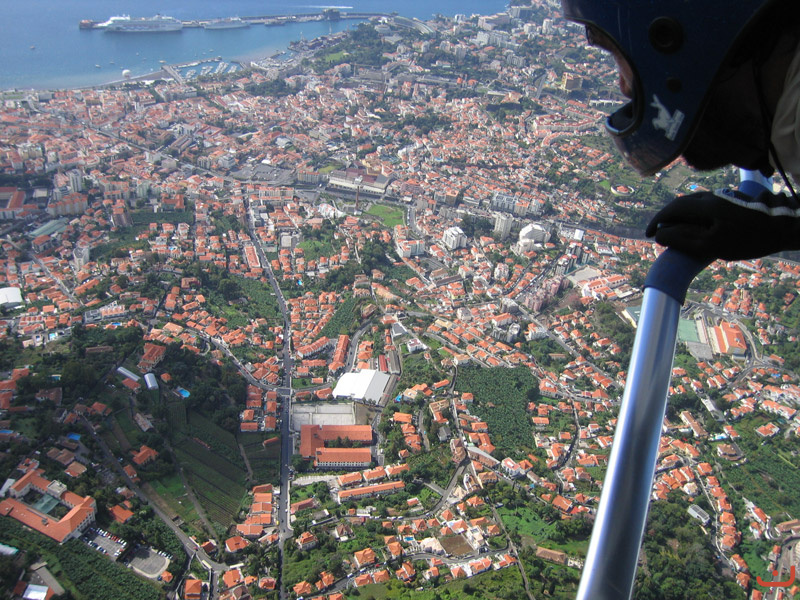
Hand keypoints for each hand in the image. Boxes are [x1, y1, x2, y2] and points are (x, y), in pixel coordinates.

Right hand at [645, 190, 799, 260]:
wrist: (784, 225)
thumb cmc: (749, 238)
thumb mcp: (712, 244)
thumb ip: (684, 239)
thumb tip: (661, 235)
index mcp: (704, 206)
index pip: (672, 209)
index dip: (657, 221)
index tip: (649, 234)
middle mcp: (711, 198)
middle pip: (681, 204)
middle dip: (668, 218)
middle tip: (661, 234)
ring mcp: (722, 199)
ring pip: (694, 205)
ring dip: (682, 217)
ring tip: (678, 232)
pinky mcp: (732, 202)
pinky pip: (705, 207)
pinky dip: (695, 217)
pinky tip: (700, 227)